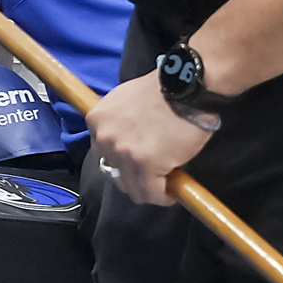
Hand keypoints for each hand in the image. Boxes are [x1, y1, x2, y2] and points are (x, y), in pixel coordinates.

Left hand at [90, 70, 218, 207]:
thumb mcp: (125, 99)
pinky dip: (163, 196)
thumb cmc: (162, 90)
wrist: (185, 86)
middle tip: (153, 174)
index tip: (137, 163)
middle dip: (134, 177)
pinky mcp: (145, 166)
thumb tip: (127, 142)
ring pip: (133, 189)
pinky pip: (152, 193)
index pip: (103, 154)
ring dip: (149, 189)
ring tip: (164, 185)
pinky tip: (172, 193)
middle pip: (115, 175)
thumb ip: (118, 122)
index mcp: (97, 120)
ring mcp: (124, 154)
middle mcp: (105, 139)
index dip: (122, 161)